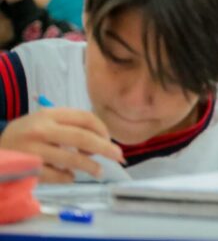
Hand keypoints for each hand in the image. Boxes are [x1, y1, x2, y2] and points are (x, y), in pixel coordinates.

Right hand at [0, 108, 124, 182]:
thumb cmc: (23, 135)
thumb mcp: (42, 121)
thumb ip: (68, 126)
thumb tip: (100, 140)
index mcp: (48, 115)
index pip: (84, 117)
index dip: (102, 129)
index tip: (109, 140)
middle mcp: (41, 129)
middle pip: (82, 137)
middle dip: (105, 147)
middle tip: (118, 156)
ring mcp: (33, 150)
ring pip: (72, 158)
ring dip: (90, 166)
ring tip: (98, 171)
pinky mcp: (28, 169)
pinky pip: (57, 175)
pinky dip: (68, 177)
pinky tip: (70, 176)